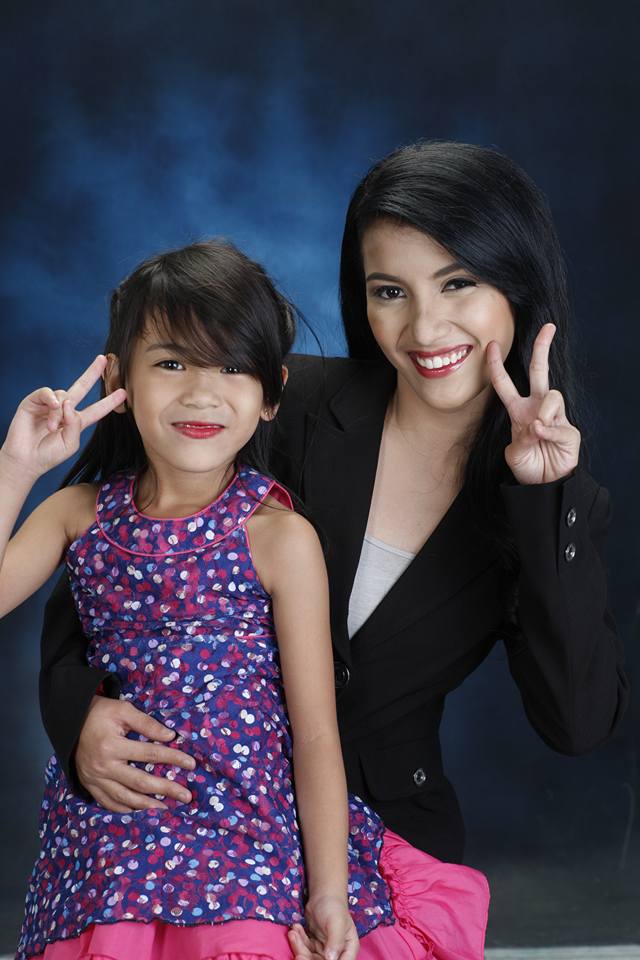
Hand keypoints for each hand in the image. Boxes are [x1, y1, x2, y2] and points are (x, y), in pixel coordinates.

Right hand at [1, 355, 125, 480]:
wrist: (26, 459)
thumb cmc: (48, 455)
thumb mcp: (70, 443)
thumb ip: (75, 424)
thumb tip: (69, 404)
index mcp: (75, 422)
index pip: (96, 410)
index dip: (109, 402)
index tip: (123, 393)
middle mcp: (64, 410)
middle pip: (81, 387)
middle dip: (92, 373)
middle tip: (103, 360)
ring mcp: (49, 404)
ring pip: (63, 395)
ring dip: (58, 412)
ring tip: (51, 427)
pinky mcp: (34, 401)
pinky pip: (47, 392)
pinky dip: (51, 399)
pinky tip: (52, 407)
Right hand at [76, 696, 195, 812]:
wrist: (70, 722)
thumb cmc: (100, 713)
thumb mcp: (123, 710)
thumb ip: (147, 723)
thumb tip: (170, 736)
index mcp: (112, 746)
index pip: (150, 754)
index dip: (172, 758)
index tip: (191, 764)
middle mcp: (104, 767)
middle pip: (140, 782)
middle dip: (166, 789)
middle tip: (186, 796)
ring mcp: (95, 780)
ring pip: (125, 798)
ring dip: (147, 806)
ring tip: (167, 808)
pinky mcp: (90, 786)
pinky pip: (109, 803)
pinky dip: (125, 810)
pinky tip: (140, 811)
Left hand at [288, 895, 358, 959]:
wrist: (323, 894)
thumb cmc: (334, 906)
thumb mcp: (336, 922)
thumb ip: (336, 941)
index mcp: (348, 948)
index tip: (312, 958)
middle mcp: (337, 952)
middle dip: (307, 958)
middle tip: (298, 953)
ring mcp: (325, 949)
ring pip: (310, 957)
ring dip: (299, 948)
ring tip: (293, 933)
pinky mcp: (314, 945)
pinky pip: (304, 949)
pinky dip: (298, 941)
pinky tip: (295, 929)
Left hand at [487, 323, 580, 483]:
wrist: (544, 485)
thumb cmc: (527, 466)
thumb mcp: (514, 454)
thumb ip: (520, 440)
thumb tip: (535, 425)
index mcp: (518, 411)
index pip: (505, 384)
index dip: (497, 365)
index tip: (492, 345)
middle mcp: (537, 408)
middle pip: (540, 371)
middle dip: (543, 348)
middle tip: (548, 327)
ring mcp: (555, 417)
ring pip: (552, 396)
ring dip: (543, 412)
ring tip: (537, 432)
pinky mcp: (569, 430)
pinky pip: (558, 424)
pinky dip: (549, 433)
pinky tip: (545, 440)